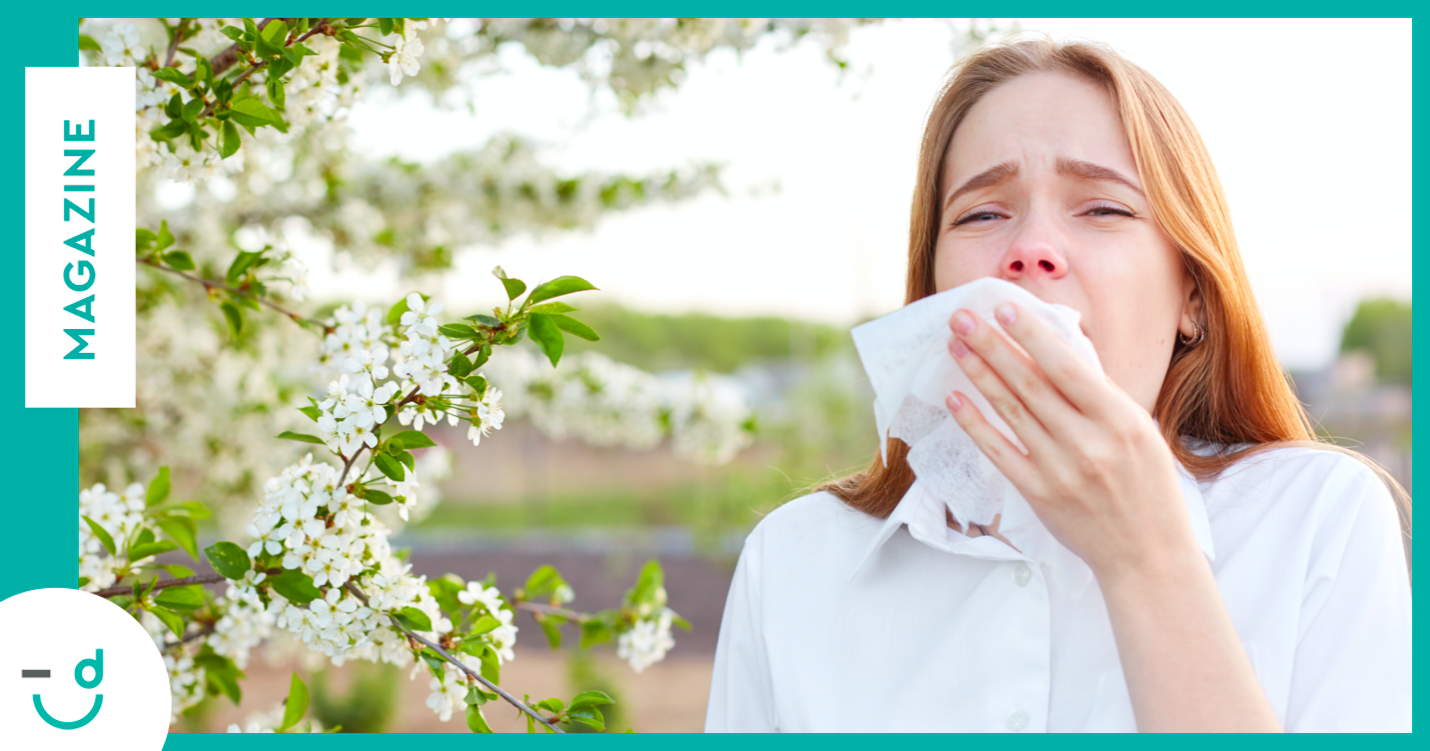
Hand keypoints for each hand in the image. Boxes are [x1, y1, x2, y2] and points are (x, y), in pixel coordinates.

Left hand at [944, 301, 1196, 578]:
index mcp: (1121, 420)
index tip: (1004, 308)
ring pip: (1010, 411)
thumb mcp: (1140, 432)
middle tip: (962, 317)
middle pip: (1030, 384)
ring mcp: (1060, 470)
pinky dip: (975, 423)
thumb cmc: (1148, 488)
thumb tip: (1056, 352)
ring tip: (956, 346)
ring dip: (979, 375)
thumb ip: (1100, 397)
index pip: (1068, 367)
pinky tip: (956, 398)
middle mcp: (1089, 443)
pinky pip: (999, 451)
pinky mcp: (1038, 494)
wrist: (1148, 555)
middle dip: (992, 345)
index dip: (1032, 336)